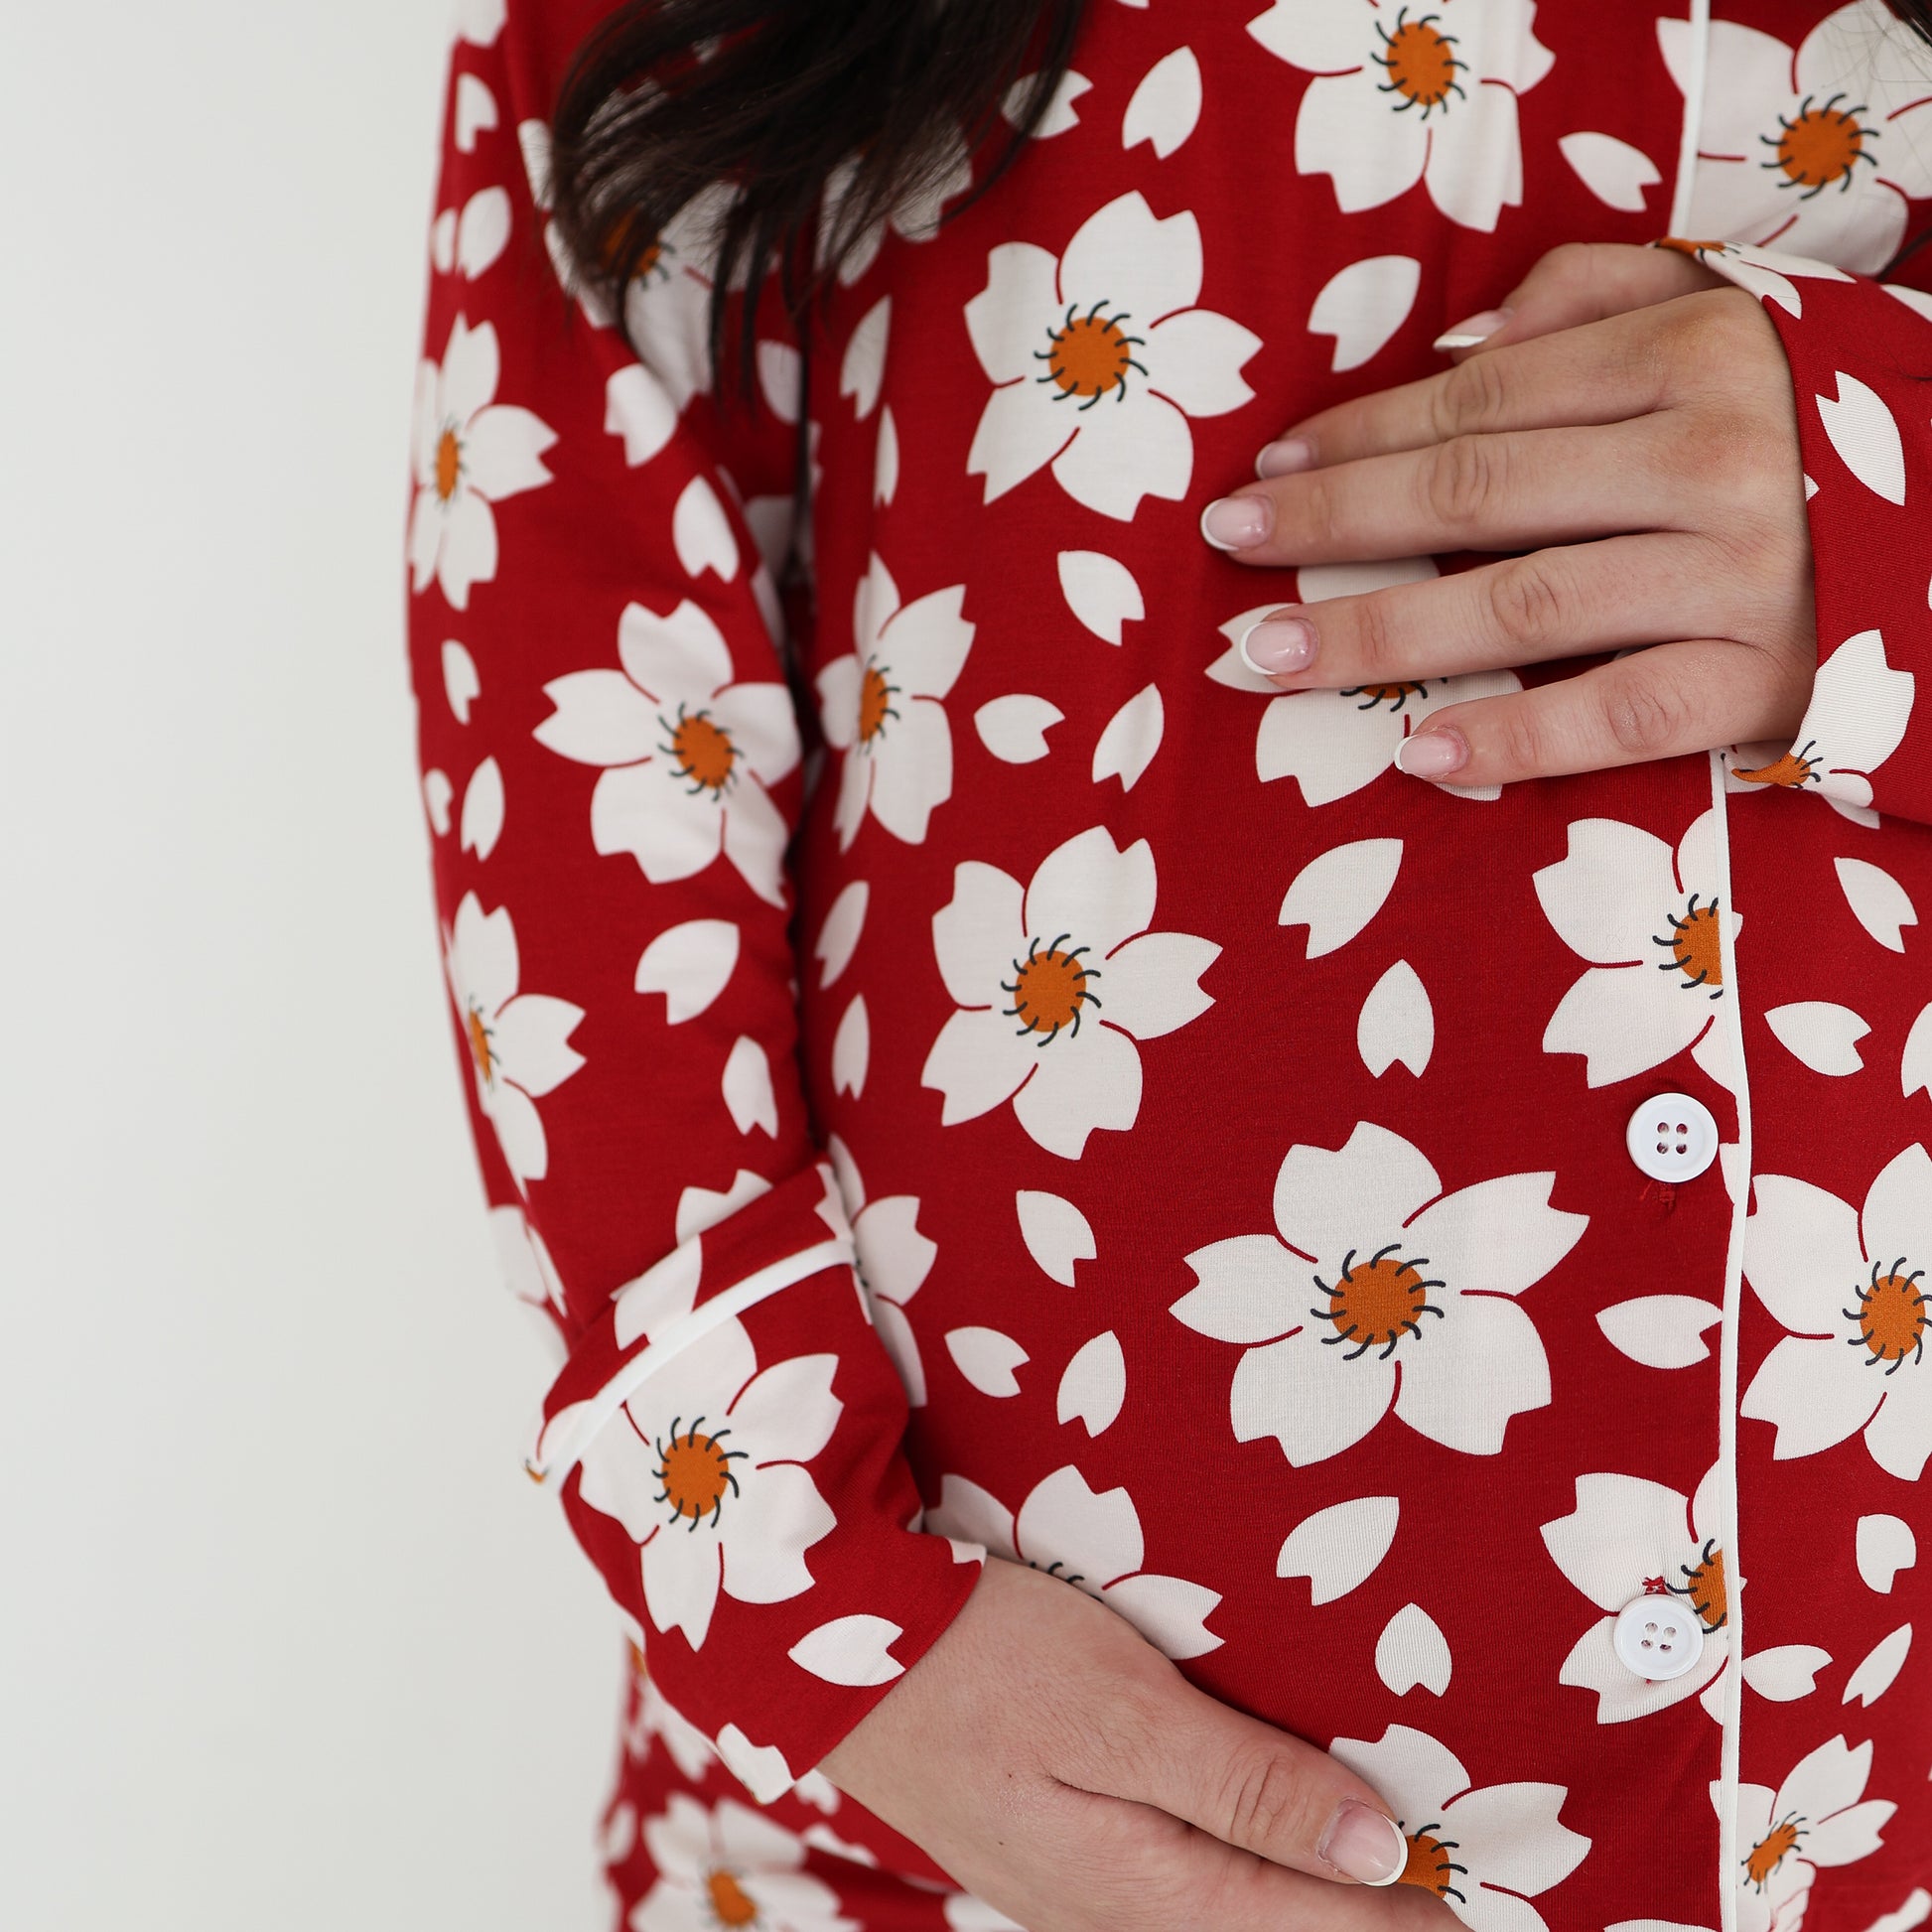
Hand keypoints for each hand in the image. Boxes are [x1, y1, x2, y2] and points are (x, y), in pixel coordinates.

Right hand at [819, 1556, 1457, 1930]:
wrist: (831, 1650)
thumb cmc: (982, 1657)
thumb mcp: (1121, 1706)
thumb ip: (1245, 1784)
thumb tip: (1372, 1851)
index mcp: (1138, 1886)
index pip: (1303, 1921)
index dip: (1395, 1918)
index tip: (1473, 1911)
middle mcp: (1108, 1912)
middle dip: (1353, 1922)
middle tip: (1442, 1902)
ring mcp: (1069, 1889)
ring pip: (1215, 1917)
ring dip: (1295, 1905)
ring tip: (1370, 1886)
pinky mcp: (1047, 1850)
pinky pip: (1170, 1890)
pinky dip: (1236, 1881)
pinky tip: (1250, 1857)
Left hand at [1198, 243, 1815, 787]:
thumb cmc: (1800, 423)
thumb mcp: (1723, 316)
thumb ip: (1596, 295)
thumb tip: (1454, 341)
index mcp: (1693, 354)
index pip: (1482, 400)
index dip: (1359, 436)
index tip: (1266, 468)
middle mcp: (1712, 457)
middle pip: (1476, 496)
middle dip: (1333, 524)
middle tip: (1230, 548)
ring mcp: (1737, 575)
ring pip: (1519, 606)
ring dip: (1378, 636)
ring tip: (1268, 657)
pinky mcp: (1759, 679)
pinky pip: (1615, 715)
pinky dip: (1512, 737)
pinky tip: (1416, 752)